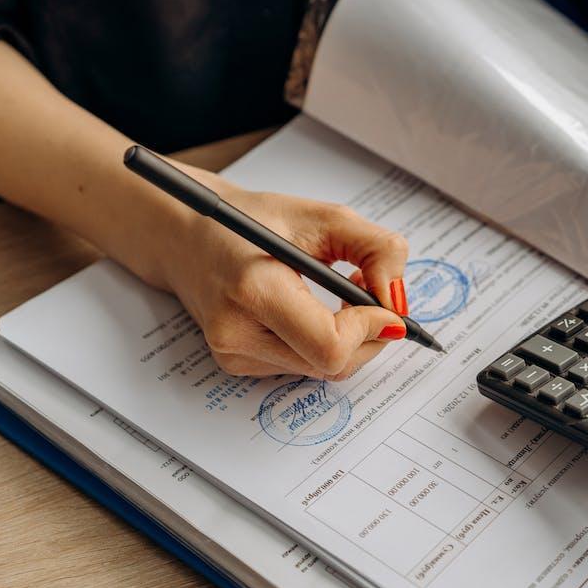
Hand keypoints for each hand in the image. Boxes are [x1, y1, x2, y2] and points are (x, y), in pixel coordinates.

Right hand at [161, 167, 410, 379]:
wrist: (188, 233)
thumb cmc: (254, 219)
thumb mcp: (323, 217)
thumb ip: (376, 250)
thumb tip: (398, 300)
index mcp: (254, 289)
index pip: (330, 345)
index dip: (370, 329)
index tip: (385, 305)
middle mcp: (238, 332)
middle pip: (333, 365)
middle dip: (368, 335)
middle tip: (369, 295)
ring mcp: (233, 354)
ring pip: (322, 370)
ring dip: (347, 340)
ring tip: (339, 297)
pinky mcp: (235, 364)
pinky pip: (302, 366)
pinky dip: (321, 343)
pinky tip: (311, 311)